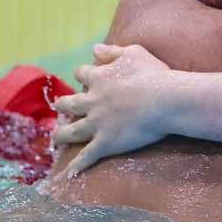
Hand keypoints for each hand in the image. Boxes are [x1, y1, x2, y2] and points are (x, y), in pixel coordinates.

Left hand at [52, 43, 171, 174]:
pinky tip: (69, 173)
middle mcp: (92, 101)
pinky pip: (87, 156)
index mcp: (99, 78)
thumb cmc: (154, 74)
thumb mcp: (134, 53)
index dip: (83, 75)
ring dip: (61, 134)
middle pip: (69, 103)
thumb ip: (112, 51)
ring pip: (71, 131)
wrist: (165, 100)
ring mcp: (97, 124)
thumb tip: (94, 49)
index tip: (84, 77)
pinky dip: (77, 165)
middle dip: (63, 104)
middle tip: (61, 107)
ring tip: (56, 137)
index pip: (82, 74)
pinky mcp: (105, 143)